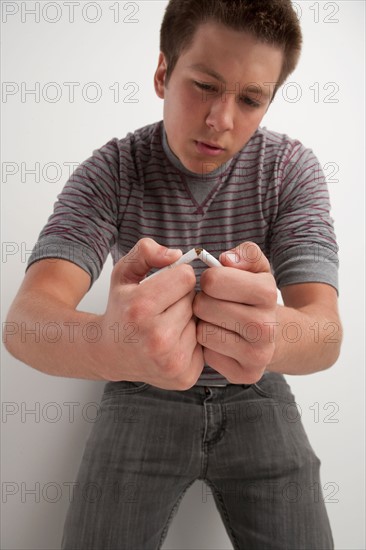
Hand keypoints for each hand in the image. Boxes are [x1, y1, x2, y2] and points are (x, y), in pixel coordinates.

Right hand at [97, 238, 203, 389]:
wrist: (109, 353)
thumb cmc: (121, 310)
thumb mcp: (124, 272)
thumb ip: (146, 251)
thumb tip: (177, 254)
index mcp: (141, 308)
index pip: (187, 277)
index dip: (176, 278)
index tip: (162, 287)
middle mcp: (157, 338)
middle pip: (196, 300)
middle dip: (182, 300)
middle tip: (162, 309)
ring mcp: (171, 361)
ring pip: (202, 322)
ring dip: (189, 320)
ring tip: (167, 325)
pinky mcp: (184, 376)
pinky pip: (205, 344)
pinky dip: (192, 340)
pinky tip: (173, 342)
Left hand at [193, 242, 276, 383]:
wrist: (283, 336)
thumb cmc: (258, 297)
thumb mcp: (257, 268)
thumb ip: (245, 254)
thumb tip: (226, 260)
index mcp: (267, 293)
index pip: (212, 280)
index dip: (209, 280)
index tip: (216, 284)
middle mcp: (266, 327)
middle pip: (204, 306)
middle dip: (203, 302)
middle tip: (215, 305)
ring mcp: (258, 355)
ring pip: (202, 332)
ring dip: (203, 325)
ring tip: (218, 322)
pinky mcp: (245, 374)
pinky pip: (206, 356)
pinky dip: (208, 348)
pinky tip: (222, 341)